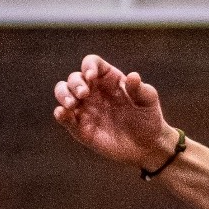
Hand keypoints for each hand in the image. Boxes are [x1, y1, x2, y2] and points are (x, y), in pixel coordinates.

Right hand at [53, 54, 176, 168]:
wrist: (146, 145)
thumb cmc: (148, 118)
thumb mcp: (148, 101)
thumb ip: (140, 89)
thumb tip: (132, 76)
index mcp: (109, 80)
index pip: (92, 64)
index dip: (89, 66)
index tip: (91, 76)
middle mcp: (94, 91)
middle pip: (74, 78)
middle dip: (75, 83)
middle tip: (84, 94)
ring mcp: (85, 108)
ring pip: (63, 93)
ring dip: (63, 95)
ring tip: (71, 104)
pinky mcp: (80, 127)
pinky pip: (64, 118)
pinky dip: (60, 114)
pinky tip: (62, 113)